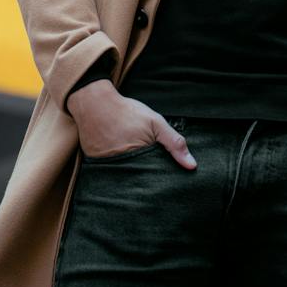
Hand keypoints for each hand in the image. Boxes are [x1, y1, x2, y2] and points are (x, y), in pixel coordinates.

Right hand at [66, 81, 195, 168]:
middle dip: (150, 181)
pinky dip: (120, 172)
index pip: (157, 180)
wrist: (94, 104)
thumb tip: (192, 165)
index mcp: (140, 161)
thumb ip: (174, 143)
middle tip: (153, 173)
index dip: (164, 179)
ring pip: (127, 180)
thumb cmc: (127, 113)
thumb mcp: (155, 123)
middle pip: (142, 182)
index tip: (171, 180)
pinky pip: (112, 175)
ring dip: (135, 177)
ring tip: (139, 169)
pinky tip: (124, 163)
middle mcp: (123, 169)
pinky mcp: (97, 167)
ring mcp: (109, 169)